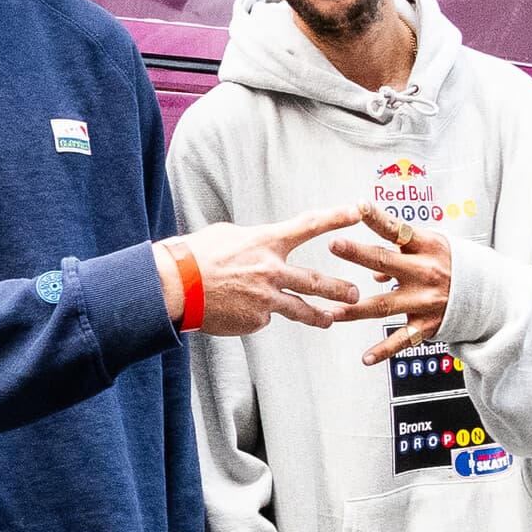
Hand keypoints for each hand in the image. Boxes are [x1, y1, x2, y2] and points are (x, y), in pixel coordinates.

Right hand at [159, 204, 384, 336]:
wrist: (175, 286)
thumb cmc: (195, 256)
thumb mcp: (227, 236)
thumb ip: (253, 241)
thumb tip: (262, 246)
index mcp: (266, 242)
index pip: (308, 226)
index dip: (335, 218)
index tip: (356, 212)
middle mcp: (272, 270)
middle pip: (316, 281)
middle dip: (339, 288)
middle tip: (355, 293)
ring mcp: (265, 298)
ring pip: (301, 310)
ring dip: (319, 316)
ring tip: (330, 320)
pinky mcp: (254, 320)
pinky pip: (261, 318)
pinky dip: (253, 314)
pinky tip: (236, 310)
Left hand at [330, 218, 454, 363]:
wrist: (490, 295)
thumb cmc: (452, 265)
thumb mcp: (432, 248)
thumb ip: (400, 252)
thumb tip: (372, 270)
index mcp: (426, 247)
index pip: (397, 229)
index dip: (377, 217)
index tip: (358, 206)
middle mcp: (425, 272)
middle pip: (385, 262)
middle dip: (358, 253)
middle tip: (334, 244)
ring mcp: (425, 300)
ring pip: (383, 305)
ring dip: (355, 310)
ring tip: (332, 311)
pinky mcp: (427, 324)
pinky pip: (402, 339)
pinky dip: (384, 350)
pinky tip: (366, 358)